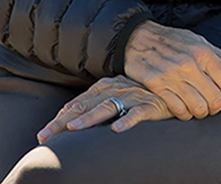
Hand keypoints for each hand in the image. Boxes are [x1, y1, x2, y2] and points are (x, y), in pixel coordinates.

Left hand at [37, 75, 172, 140]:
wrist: (176, 84)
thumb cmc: (143, 93)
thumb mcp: (118, 95)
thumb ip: (96, 103)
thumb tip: (68, 116)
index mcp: (106, 86)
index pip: (78, 102)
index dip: (60, 118)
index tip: (43, 133)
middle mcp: (117, 88)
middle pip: (87, 105)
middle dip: (65, 121)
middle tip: (46, 135)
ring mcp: (134, 95)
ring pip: (109, 106)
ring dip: (91, 118)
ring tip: (74, 129)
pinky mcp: (152, 105)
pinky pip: (139, 113)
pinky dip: (128, 120)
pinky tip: (118, 130)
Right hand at [123, 21, 220, 120]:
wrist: (138, 37)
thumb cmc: (172, 40)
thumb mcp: (198, 40)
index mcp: (202, 51)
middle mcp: (189, 64)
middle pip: (215, 100)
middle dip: (216, 107)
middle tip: (211, 105)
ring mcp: (172, 76)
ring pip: (198, 108)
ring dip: (201, 112)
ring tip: (198, 107)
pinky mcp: (157, 85)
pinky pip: (178, 110)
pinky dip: (184, 114)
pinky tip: (184, 108)